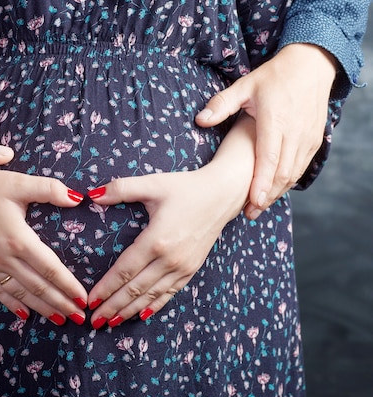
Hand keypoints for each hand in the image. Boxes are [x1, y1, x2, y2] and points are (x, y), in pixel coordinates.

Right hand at [0, 160, 88, 324]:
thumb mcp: (19, 183)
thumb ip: (50, 189)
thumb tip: (78, 198)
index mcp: (17, 239)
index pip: (50, 269)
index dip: (69, 286)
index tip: (84, 299)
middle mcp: (3, 257)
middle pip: (38, 287)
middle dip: (62, 304)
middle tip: (80, 317)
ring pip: (21, 294)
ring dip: (42, 309)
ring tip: (61, 320)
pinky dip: (14, 305)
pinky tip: (26, 315)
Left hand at [87, 115, 256, 327]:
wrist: (222, 195)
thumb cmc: (185, 187)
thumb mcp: (152, 183)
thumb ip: (120, 189)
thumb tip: (91, 195)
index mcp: (156, 240)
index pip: (124, 270)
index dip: (106, 288)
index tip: (89, 300)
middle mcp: (170, 259)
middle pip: (135, 289)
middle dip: (112, 307)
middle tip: (93, 321)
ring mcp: (182, 267)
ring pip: (151, 296)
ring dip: (129, 311)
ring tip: (110, 323)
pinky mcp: (191, 269)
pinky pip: (169, 293)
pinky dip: (153, 306)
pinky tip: (140, 316)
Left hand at [195, 43, 337, 218]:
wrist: (311, 65)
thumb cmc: (273, 76)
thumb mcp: (245, 85)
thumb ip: (222, 104)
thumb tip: (199, 119)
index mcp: (276, 120)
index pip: (269, 158)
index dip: (261, 182)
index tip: (252, 201)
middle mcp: (295, 132)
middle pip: (282, 173)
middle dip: (267, 195)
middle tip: (249, 212)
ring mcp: (308, 138)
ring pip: (294, 173)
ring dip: (277, 192)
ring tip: (257, 207)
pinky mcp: (315, 141)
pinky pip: (302, 168)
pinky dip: (288, 182)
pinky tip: (273, 191)